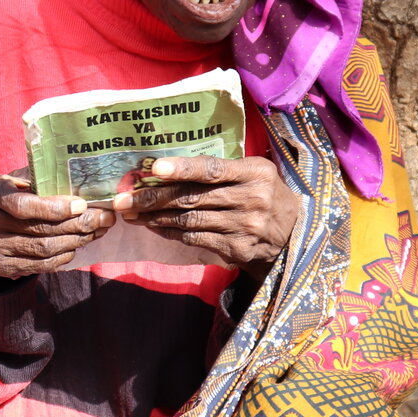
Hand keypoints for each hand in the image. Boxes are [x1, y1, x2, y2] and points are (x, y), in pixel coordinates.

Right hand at [0, 168, 114, 279]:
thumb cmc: (13, 190)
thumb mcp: (21, 178)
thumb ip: (43, 180)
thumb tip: (84, 185)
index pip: (22, 205)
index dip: (54, 207)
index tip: (82, 205)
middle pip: (37, 229)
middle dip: (76, 224)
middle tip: (103, 218)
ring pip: (42, 249)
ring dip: (76, 241)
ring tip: (96, 231)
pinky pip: (39, 265)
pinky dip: (63, 256)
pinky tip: (77, 245)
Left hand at [111, 155, 297, 275]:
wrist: (295, 234)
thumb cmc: (262, 193)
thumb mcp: (252, 172)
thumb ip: (218, 169)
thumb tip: (164, 168)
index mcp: (254, 173)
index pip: (213, 169)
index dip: (183, 168)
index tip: (155, 167)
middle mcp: (251, 200)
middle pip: (192, 198)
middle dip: (153, 198)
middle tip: (123, 199)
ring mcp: (244, 227)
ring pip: (189, 220)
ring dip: (155, 217)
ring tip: (132, 213)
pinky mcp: (237, 249)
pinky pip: (194, 239)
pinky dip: (170, 232)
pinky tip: (154, 226)